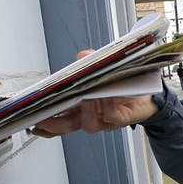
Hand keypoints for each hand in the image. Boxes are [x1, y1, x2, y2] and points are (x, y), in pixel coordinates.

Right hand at [31, 50, 159, 137]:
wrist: (149, 92)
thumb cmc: (121, 82)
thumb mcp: (102, 68)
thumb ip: (91, 62)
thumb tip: (83, 57)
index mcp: (79, 108)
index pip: (58, 119)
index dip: (45, 123)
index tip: (33, 122)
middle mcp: (90, 117)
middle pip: (68, 126)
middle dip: (55, 123)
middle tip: (46, 117)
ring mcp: (106, 120)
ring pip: (90, 123)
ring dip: (85, 110)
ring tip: (85, 98)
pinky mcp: (123, 119)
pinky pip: (113, 116)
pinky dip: (108, 106)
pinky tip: (107, 96)